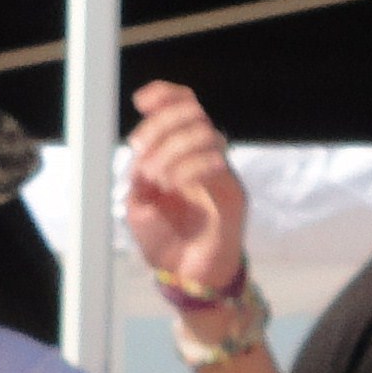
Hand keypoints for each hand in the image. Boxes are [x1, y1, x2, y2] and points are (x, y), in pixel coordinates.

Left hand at [123, 80, 245, 300]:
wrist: (184, 278)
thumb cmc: (163, 241)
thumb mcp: (138, 202)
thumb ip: (139, 172)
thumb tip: (142, 145)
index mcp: (181, 152)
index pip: (183, 105)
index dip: (165, 94)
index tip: (141, 100)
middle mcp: (205, 156)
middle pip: (192, 112)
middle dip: (161, 127)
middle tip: (143, 155)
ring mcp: (221, 173)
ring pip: (204, 133)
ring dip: (173, 151)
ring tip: (158, 180)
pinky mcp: (232, 194)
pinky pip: (216, 164)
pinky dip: (190, 168)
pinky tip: (174, 186)